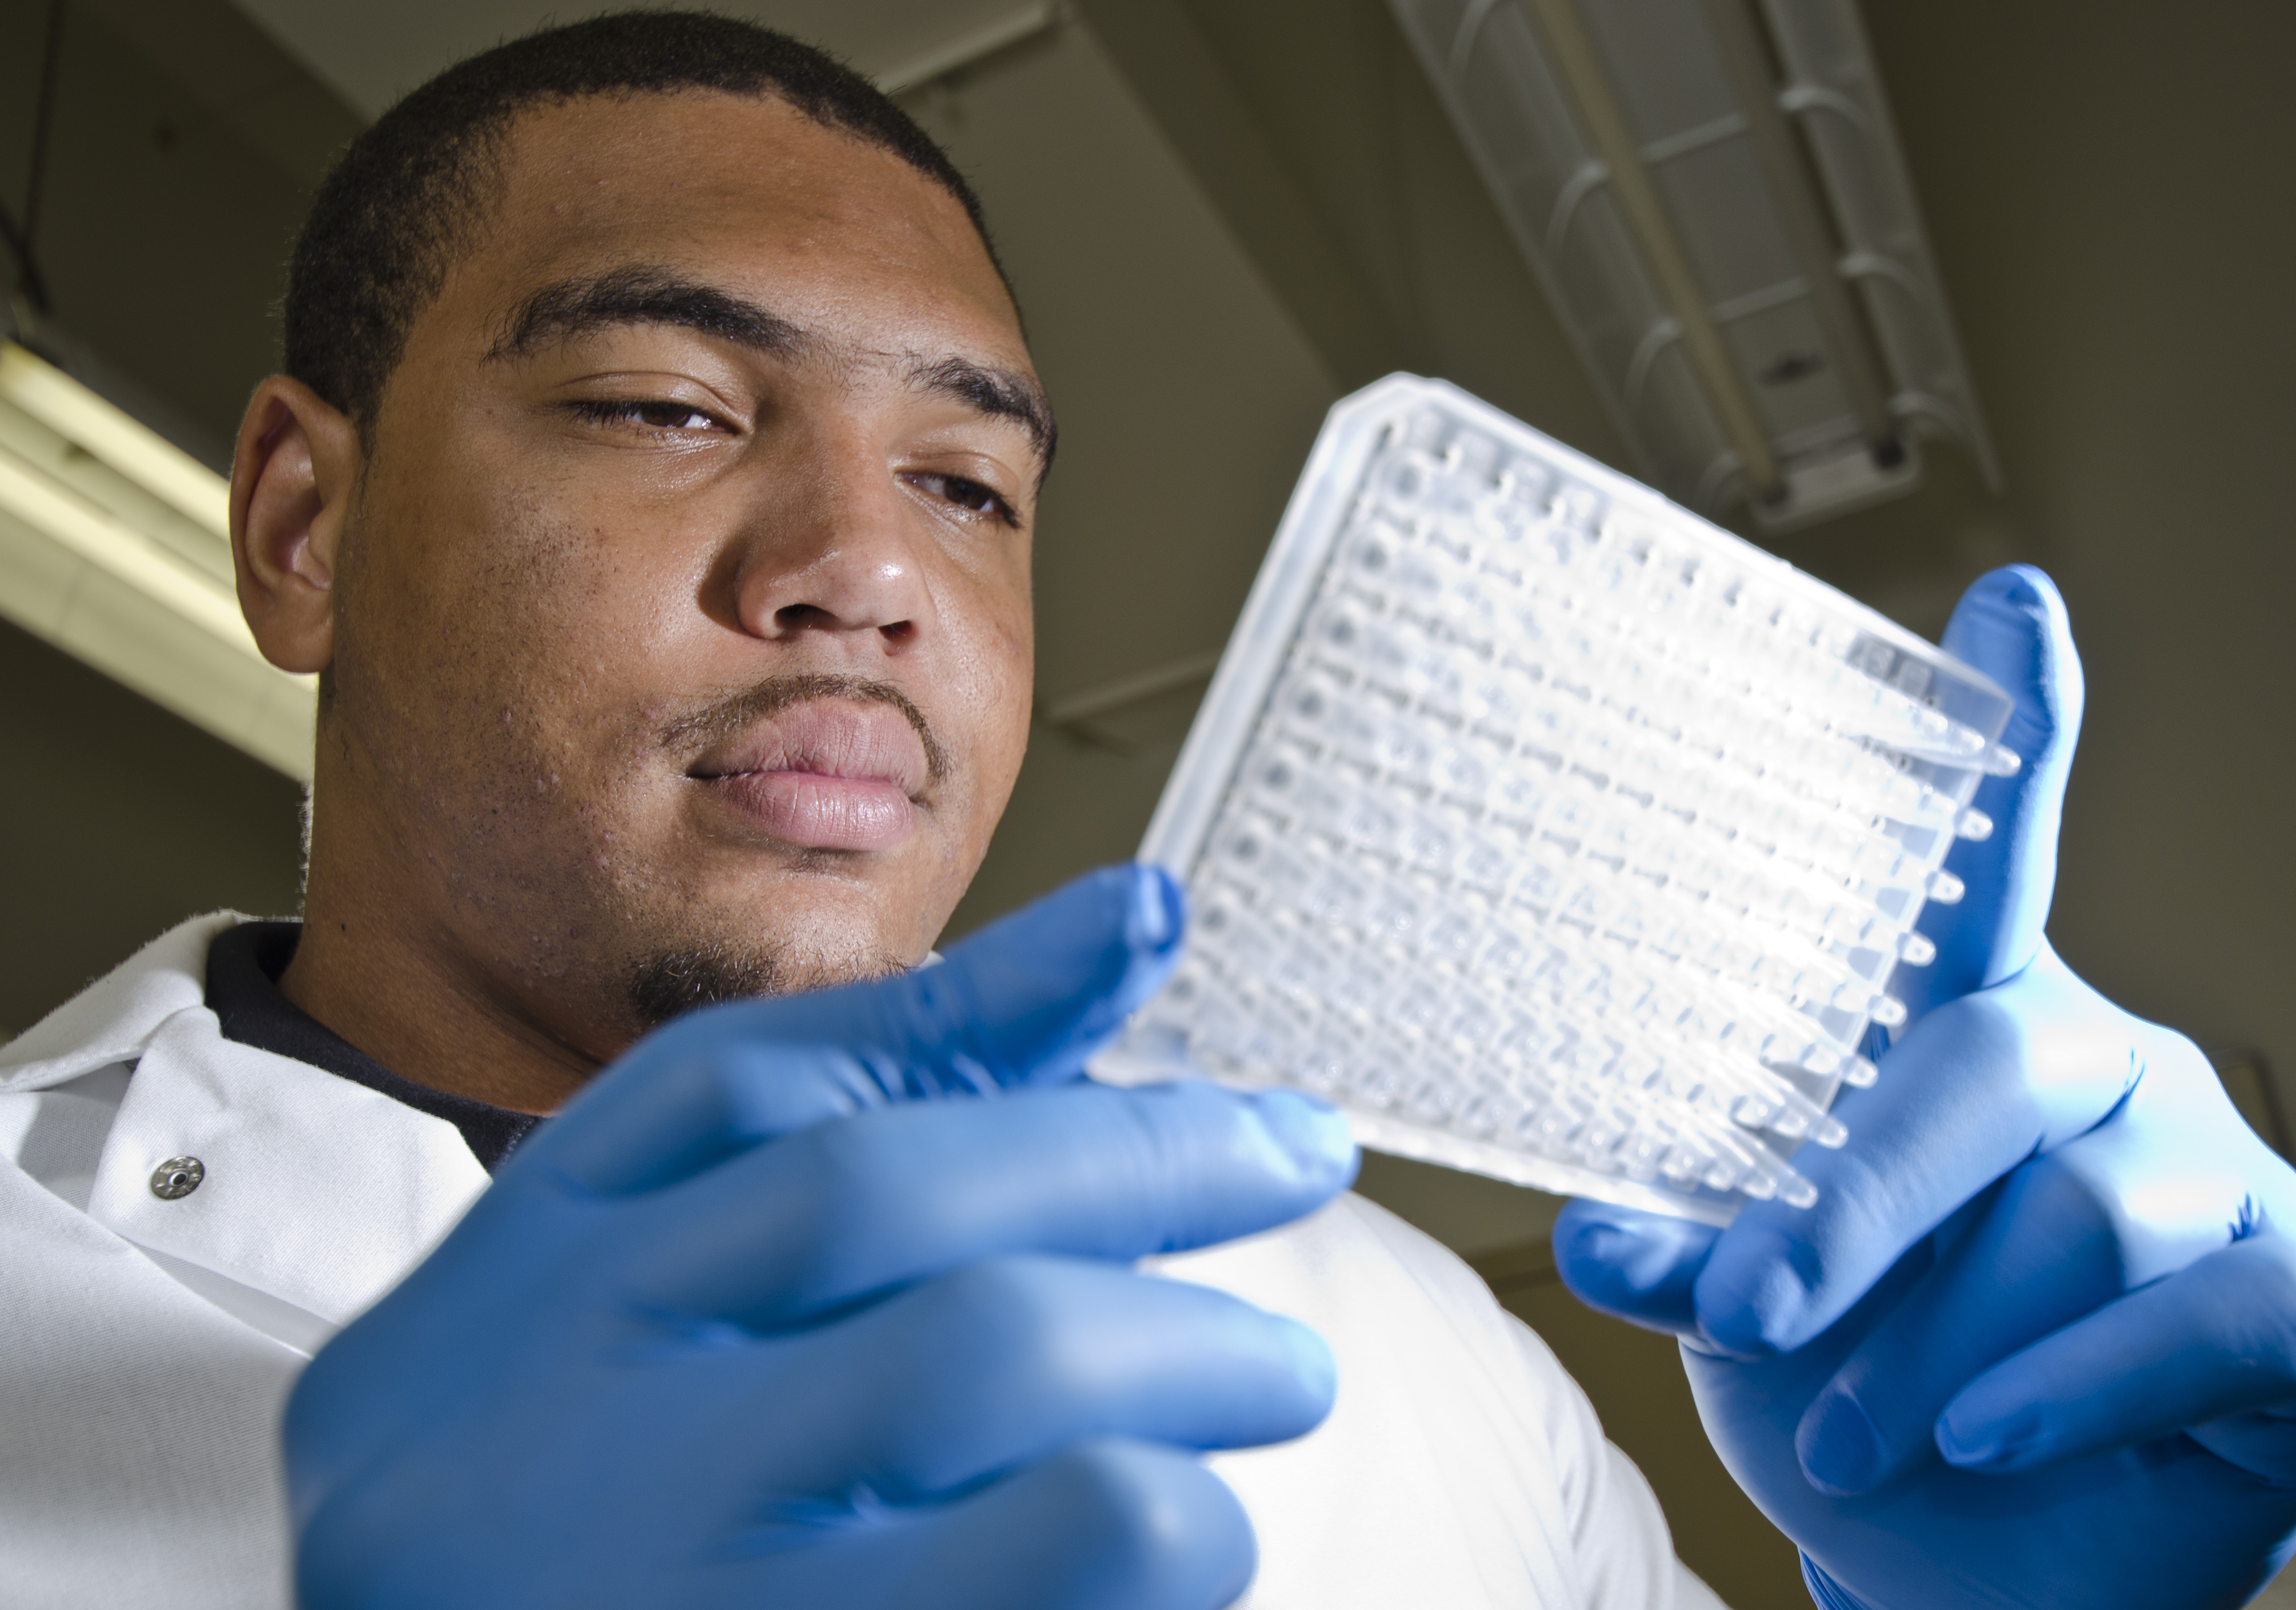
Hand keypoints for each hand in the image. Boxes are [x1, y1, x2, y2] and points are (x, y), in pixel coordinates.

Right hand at [283, 866, 1355, 1609]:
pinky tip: (1190, 1525)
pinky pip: (1072, 1553)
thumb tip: (1118, 935)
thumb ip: (835, 1156)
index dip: (973, 987)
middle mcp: (568, 1436)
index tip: (1149, 926)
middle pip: (892, 1208)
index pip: (740, 1086)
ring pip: (999, 1375)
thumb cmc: (583, 1550)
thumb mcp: (622, 1341)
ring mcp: (682, 1581)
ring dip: (1185, 1354)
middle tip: (1290, 1160)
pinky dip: (1171, 1522)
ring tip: (1273, 1375)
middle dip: (1133, 1164)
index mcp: (510, 1321)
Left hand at [1553, 567, 2295, 1608]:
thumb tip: (1597, 1235)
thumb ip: (1699, 1245)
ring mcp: (2216, 1178)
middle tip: (1757, 1311)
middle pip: (1992, 1065)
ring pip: (2078, 1213)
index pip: (1993, 862)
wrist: (1968, 1565)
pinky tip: (1990, 1437)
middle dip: (1861, 1200)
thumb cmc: (1862, 1386)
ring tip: (1853, 1435)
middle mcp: (2106, 1071)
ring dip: (1937, 1340)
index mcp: (1974, 1030)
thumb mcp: (1761, 1306)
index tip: (2014, 602)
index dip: (2019, 730)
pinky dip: (2072, 1388)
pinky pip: (2202, 1312)